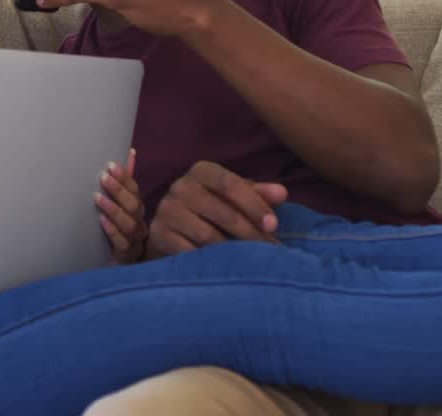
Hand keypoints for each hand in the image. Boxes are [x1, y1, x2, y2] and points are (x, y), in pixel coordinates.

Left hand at [96, 148, 146, 263]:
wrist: (115, 265)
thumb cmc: (116, 231)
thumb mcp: (119, 205)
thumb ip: (124, 183)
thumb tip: (130, 152)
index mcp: (137, 209)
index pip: (135, 190)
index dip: (124, 178)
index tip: (111, 165)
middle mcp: (139, 223)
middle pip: (134, 205)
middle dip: (119, 190)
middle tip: (103, 177)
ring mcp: (134, 240)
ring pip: (129, 224)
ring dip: (114, 209)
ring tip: (98, 198)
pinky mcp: (125, 256)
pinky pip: (122, 243)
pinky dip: (112, 231)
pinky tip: (101, 222)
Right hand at [146, 161, 288, 258]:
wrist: (173, 227)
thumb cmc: (212, 208)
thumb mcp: (234, 197)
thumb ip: (258, 194)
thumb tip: (282, 193)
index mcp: (201, 171)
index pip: (230, 184)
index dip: (254, 204)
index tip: (274, 225)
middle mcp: (180, 187)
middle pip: (222, 212)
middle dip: (251, 234)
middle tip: (272, 252)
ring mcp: (167, 211)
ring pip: (208, 236)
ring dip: (234, 252)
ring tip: (254, 263)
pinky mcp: (159, 234)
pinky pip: (190, 252)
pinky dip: (211, 262)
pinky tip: (226, 269)